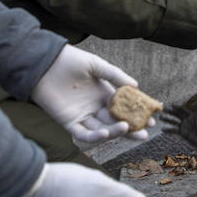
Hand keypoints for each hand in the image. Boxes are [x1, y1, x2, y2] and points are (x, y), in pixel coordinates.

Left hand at [30, 45, 144, 142]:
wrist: (45, 63)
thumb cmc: (70, 60)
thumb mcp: (96, 65)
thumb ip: (114, 75)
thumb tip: (135, 86)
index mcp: (103, 94)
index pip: (124, 108)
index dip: (136, 113)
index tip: (151, 118)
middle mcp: (95, 107)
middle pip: (115, 122)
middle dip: (130, 128)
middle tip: (145, 132)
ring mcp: (82, 116)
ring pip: (102, 129)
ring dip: (115, 132)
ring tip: (127, 129)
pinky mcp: (69, 122)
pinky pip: (84, 134)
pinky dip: (95, 136)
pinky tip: (106, 133)